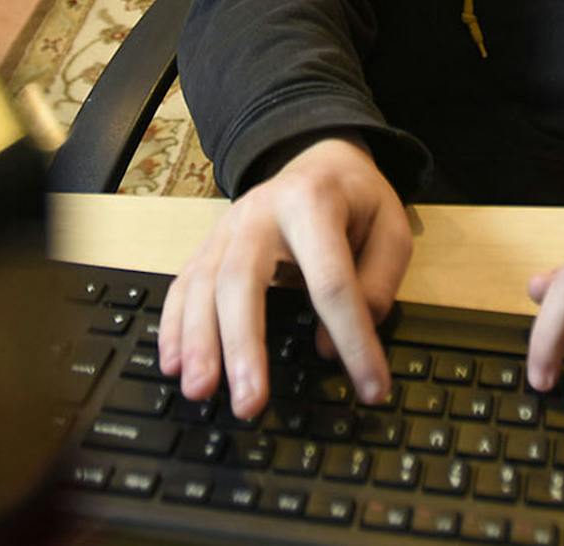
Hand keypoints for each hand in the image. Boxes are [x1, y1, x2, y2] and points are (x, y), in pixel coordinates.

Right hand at [156, 136, 411, 420]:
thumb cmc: (357, 201)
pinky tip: (172, 365)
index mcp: (313, 203)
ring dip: (198, 342)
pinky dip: (173, 326)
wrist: (317, 160)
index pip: (331, 280)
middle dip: (244, 345)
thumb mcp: (391, 228)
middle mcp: (259, 212)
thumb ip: (376, 284)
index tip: (370, 388)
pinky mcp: (207, 244)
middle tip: (249, 403)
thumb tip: (333, 346)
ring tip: (199, 392)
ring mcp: (225, 228)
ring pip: (203, 284)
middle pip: (242, 279)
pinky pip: (183, 285)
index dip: (353, 338)